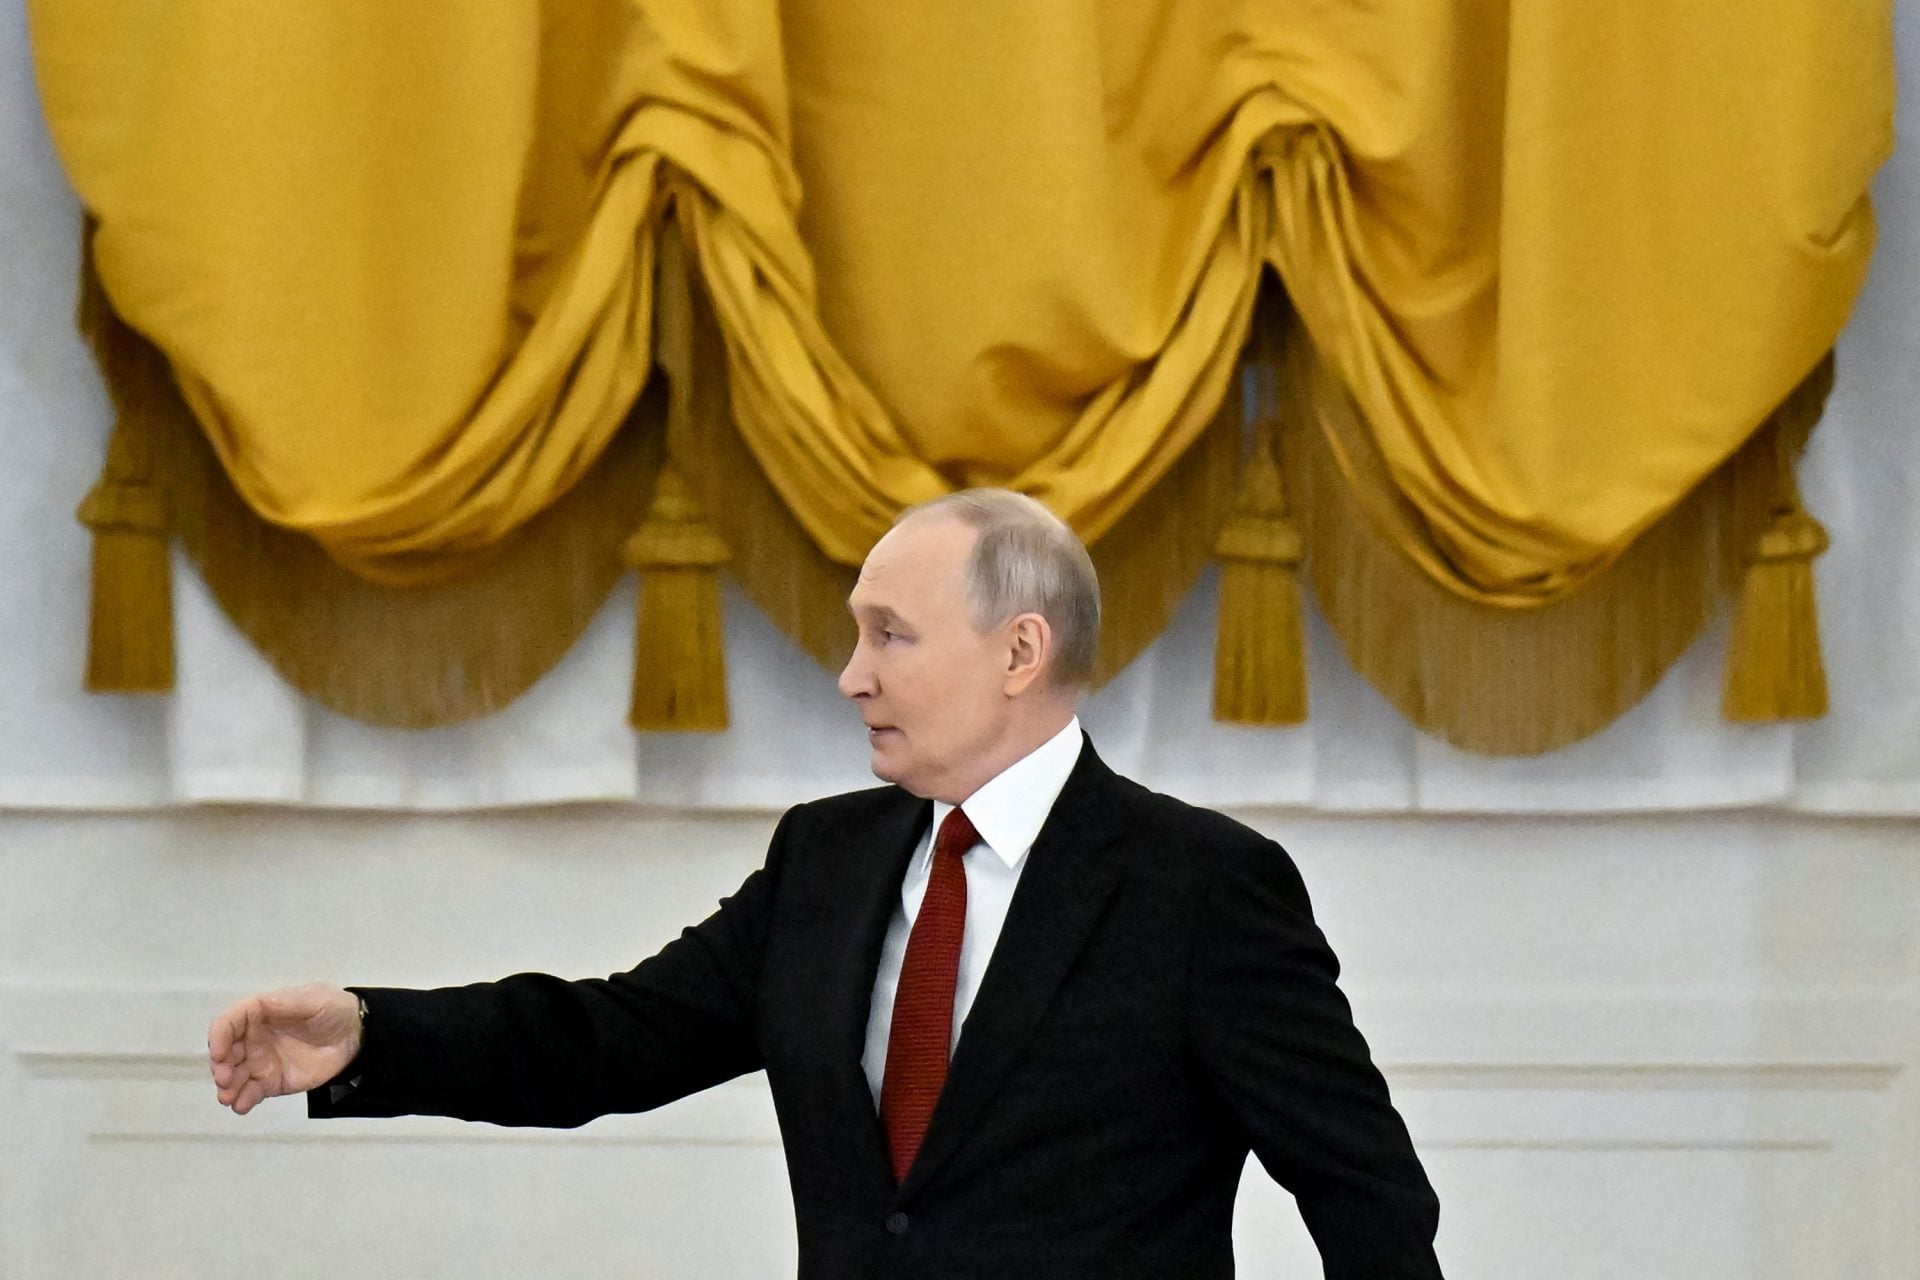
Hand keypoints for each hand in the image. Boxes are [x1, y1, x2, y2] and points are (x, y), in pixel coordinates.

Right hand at [209, 983, 361, 1114]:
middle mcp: (253, 1038)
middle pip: (225, 1052)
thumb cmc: (333, 1010)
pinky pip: (250, 1092)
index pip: (229, 1022)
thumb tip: (263, 1003)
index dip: (219, 1036)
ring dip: (227, 1087)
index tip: (218, 1053)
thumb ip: (289, 1002)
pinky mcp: (270, 1081)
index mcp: (259, 1013)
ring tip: (229, 1098)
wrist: (354, 1037)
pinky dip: (243, 1100)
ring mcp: (260, 1061)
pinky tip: (242, 1106)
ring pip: (234, 1076)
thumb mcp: (315, 999)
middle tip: (225, 1080)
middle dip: (220, 1066)